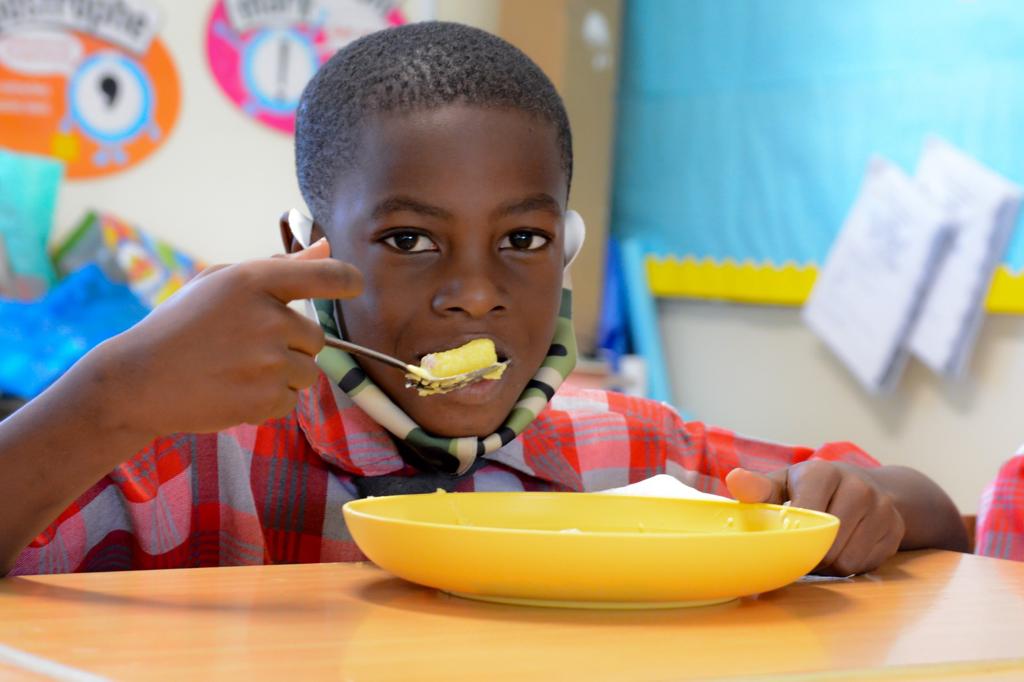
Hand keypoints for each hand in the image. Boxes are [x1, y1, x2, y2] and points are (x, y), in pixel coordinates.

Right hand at [98, 238, 361, 437]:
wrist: (137, 381)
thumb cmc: (181, 326)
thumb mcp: (221, 283)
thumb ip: (280, 268)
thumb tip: (326, 248)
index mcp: (255, 281)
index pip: (328, 276)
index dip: (348, 281)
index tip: (353, 285)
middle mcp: (267, 318)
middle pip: (316, 337)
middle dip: (291, 345)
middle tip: (245, 348)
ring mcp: (268, 361)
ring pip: (307, 371)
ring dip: (282, 375)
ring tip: (237, 370)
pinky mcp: (264, 398)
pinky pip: (291, 400)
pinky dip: (268, 400)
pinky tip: (234, 390)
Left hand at [726, 461, 905, 574]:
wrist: (868, 487)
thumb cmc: (811, 488)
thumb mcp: (783, 484)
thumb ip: (759, 489)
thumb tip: (734, 479)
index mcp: (824, 472)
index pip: (807, 516)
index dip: (793, 535)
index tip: (785, 535)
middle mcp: (858, 487)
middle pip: (826, 543)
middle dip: (809, 553)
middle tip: (800, 546)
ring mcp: (881, 509)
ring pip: (845, 560)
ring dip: (827, 564)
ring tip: (820, 547)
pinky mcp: (894, 531)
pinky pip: (863, 567)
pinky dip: (848, 566)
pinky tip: (842, 549)